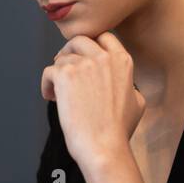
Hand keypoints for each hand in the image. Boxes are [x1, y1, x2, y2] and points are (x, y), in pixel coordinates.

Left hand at [40, 32, 145, 169]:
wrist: (104, 146)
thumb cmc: (119, 130)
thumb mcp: (137, 102)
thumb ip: (129, 85)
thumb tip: (125, 84)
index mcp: (122, 61)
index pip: (103, 36)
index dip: (90, 44)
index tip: (83, 55)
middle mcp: (103, 57)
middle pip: (79, 40)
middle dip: (69, 51)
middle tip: (64, 66)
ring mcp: (83, 64)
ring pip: (62, 59)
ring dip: (58, 74)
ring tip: (58, 93)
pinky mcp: (64, 75)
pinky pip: (48, 71)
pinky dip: (47, 85)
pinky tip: (51, 98)